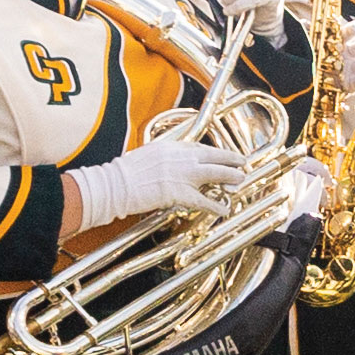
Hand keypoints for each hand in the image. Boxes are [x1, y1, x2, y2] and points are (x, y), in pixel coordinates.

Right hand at [69, 135, 246, 228]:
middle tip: (242, 161)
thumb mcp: (143, 157)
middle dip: (230, 158)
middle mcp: (178, 157)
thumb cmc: (121, 174)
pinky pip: (203, 199)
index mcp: (168, 146)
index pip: (197, 147)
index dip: (212, 152)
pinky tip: (224, 208)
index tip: (222, 154)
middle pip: (212, 155)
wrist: (113, 185)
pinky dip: (215, 204)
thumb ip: (159, 158)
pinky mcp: (178, 192)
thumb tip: (166, 165)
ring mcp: (180, 174)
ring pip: (214, 173)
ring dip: (230, 176)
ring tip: (241, 179)